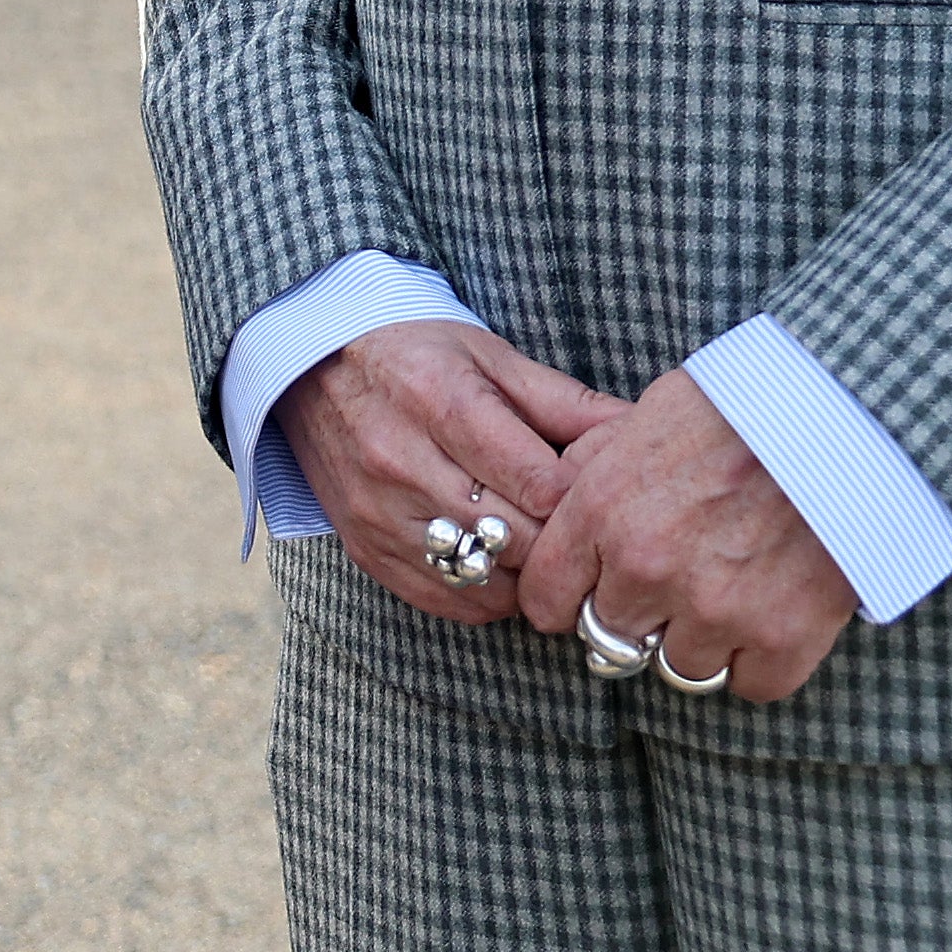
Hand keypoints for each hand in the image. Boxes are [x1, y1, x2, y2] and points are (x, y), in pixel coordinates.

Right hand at [267, 321, 623, 624]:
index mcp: (442, 402)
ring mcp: (379, 511)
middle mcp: (402, 461)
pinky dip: (484, 593)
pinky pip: (445, 599)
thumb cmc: (413, 352)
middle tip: (582, 532)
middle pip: (518, 539)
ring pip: (485, 578)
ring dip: (526, 574)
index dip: (584, 501)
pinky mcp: (364, 547)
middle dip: (562, 542)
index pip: (543, 488)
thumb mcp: (490, 357)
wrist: (310, 363)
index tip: (600, 497)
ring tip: (538, 546)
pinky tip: (497, 564)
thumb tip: (640, 433)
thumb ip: (565, 403)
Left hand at [521, 367, 859, 702]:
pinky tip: (765, 621)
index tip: (580, 599)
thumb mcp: (641, 418)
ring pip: (679, 668)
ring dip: (694, 643)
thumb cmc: (738, 407)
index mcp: (602, 511)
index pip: (546, 599)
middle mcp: (647, 569)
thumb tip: (557, 499)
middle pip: (610, 639)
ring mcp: (714, 609)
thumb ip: (592, 467)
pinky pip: (750, 685)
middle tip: (662, 594)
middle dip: (631, 619)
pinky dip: (756, 663)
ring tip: (721, 602)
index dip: (561, 602)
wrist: (838, 414)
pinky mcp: (782, 637)